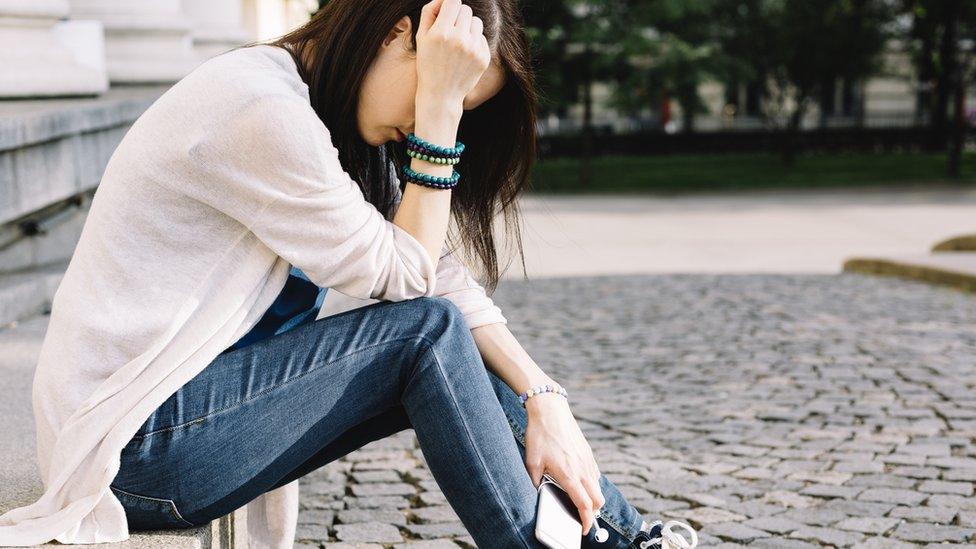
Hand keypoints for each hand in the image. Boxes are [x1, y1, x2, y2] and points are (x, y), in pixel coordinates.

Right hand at [415, 0, 490, 112]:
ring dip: (468, 27)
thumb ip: (429, 12)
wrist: (441, 95)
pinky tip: (464, 54)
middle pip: (466, 9)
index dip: (450, 4)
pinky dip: (474, 41)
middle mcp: (459, 39)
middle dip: (458, 16)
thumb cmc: (428, 64)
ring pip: (476, 22)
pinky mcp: (484, 58)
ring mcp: (473, 49)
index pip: (453, 1)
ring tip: (458, 41)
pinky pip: (482, 37)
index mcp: (441, 33)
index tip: (447, 11)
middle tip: (450, 29)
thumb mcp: (421, 38)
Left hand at [523, 392, 605, 536]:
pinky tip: (579, 480)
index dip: (585, 521)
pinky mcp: (588, 452)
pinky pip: (595, 474)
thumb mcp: (531, 461)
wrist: (550, 410)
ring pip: (598, 487)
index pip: (584, 505)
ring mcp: (588, 460)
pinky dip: (591, 483)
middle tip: (581, 516)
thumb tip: (539, 492)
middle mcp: (582, 469)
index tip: (582, 529)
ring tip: (579, 499)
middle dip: (592, 512)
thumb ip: (536, 481)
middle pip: (598, 500)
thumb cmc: (540, 435)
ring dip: (592, 497)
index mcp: (569, 475)